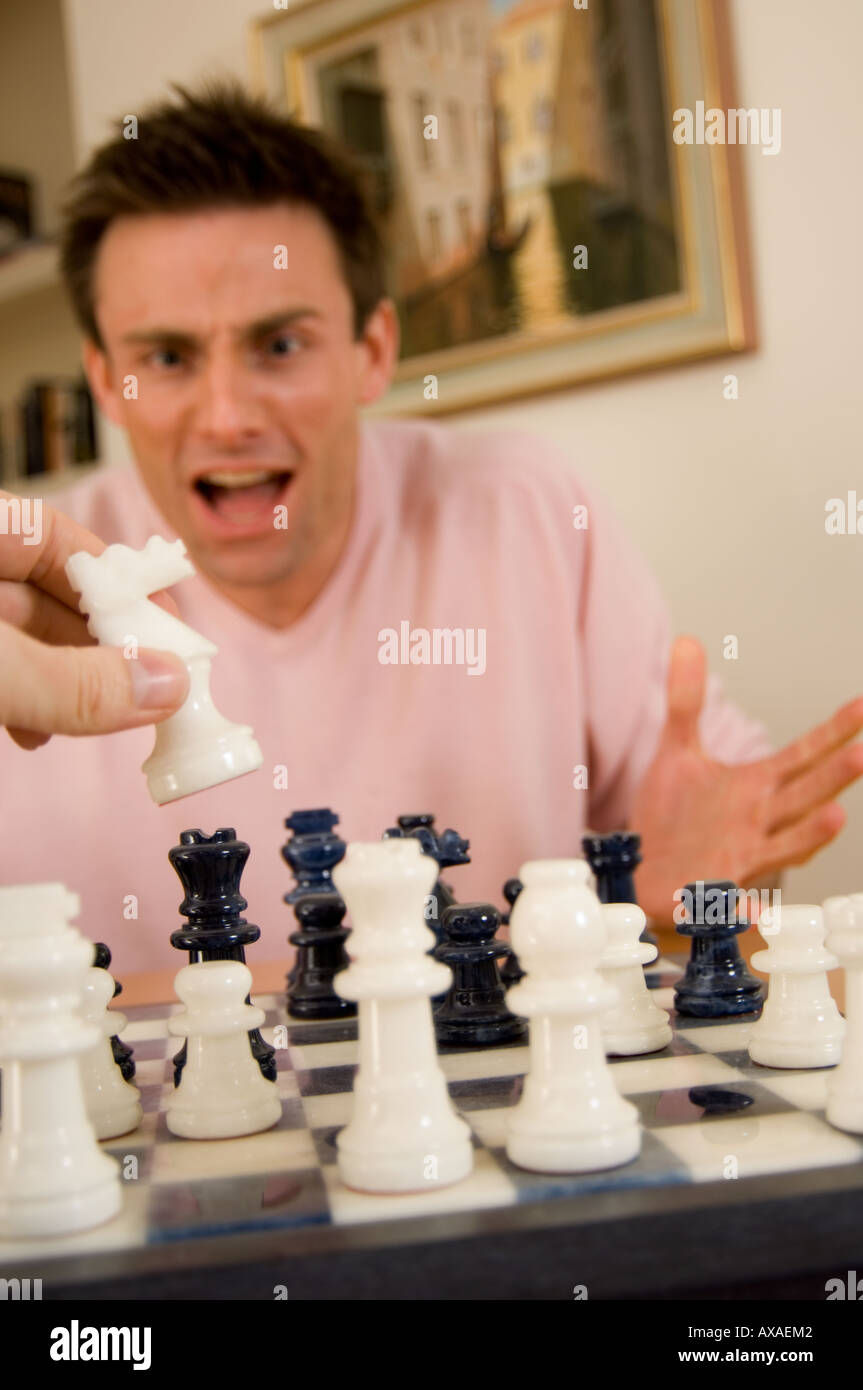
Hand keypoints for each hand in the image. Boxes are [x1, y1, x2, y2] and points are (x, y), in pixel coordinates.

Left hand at [0, 492, 188, 749]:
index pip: (53, 536)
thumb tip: (168, 686)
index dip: (115, 579)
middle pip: (41, 595)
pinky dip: (17, 700)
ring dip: (58, 684)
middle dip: (93, 647)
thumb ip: (71, 681)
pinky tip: (34, 733)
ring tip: (89, 723)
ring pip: (15, 640)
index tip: (164, 629)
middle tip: (141, 691)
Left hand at [632, 635, 862, 923]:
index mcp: (756, 785)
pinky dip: (744, 907)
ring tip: (836, 816)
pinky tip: (754, 909)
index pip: (804, 754)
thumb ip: (686, 701)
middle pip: (804, 795)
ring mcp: (741, 856)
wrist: (642, 868)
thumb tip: (686, 641)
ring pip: (785, 845)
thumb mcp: (677, 751)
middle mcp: (759, 820)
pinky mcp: (714, 890)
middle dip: (834, 776)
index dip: (834, 732)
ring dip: (810, 835)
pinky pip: (732, 901)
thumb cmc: (671, 815)